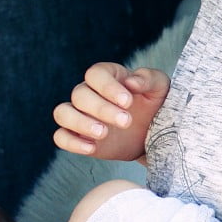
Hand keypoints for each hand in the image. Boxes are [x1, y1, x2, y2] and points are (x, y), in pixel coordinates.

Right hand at [52, 63, 169, 159]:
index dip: (108, 87)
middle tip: (126, 121)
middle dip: (102, 109)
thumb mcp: (160, 87)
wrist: (152, 133)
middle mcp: (89, 93)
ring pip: (63, 113)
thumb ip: (148, 79)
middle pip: (80, 94)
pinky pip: (61, 137)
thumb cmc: (155, 104)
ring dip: (80, 123)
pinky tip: (92, 147)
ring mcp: (80, 115)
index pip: (96, 74)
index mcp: (108, 76)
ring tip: (104, 133)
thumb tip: (131, 82)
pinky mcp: (78, 136)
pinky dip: (71, 142)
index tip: (128, 102)